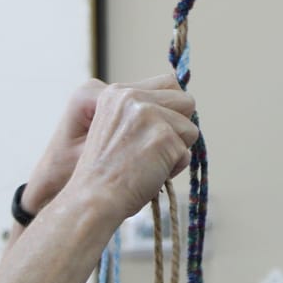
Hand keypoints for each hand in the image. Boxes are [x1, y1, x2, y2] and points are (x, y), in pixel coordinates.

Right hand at [63, 78, 197, 220]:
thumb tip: (181, 111)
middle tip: (155, 148)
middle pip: (185, 100)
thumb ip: (140, 114)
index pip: (168, 84)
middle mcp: (131, 97)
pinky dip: (174, 167)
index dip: (171, 109)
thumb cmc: (105, 172)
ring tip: (149, 163)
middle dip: (179, 126)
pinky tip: (151, 174)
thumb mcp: (115, 127)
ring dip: (177, 148)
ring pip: (190, 128)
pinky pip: (186, 153)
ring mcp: (148, 114)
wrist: (93, 198)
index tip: (158, 130)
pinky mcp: (163, 135)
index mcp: (117, 92)